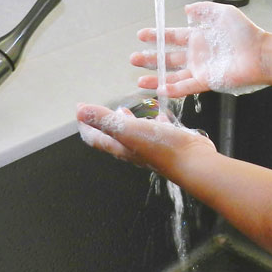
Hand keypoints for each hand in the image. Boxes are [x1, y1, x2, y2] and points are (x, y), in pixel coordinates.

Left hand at [76, 103, 214, 174]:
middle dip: (103, 123)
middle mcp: (133, 149)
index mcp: (120, 146)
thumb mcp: (127, 129)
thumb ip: (104, 119)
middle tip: (98, 111)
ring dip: (127, 121)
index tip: (80, 110)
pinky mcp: (166, 142)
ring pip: (134, 133)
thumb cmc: (160, 147)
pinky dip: (153, 120)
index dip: (85, 125)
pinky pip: (157, 130)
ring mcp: (150, 147)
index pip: (96, 138)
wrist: (192, 161)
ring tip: (125, 110)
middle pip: (113, 137)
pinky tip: (159, 114)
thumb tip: (80, 111)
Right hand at [132, 2, 269, 96]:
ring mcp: (201, 69)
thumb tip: (186, 9)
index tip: (141, 35)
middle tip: (133, 59)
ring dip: (156, 78)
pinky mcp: (207, 82)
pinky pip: (186, 87)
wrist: (260, 53)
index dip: (156, 36)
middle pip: (168, 58)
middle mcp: (197, 54)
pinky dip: (173, 89)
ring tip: (139, 80)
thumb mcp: (222, 13)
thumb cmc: (244, 33)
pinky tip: (159, 90)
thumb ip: (204, 10)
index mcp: (199, 37)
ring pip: (173, 76)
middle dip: (150, 59)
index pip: (172, 37)